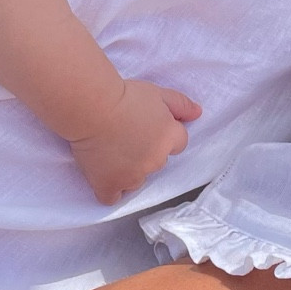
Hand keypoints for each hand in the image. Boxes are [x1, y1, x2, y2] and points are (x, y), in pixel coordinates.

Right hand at [69, 81, 200, 206]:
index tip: (145, 126)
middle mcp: (155, 161)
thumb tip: (198, 113)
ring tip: (112, 151)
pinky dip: (110, 188)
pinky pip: (113, 197)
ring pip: (137, 181)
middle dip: (146, 153)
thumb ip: (181, 105)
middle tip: (126, 135)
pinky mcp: (109, 185)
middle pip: (157, 162)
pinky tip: (104, 174)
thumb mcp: (158, 93)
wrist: (92, 106)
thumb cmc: (124, 95)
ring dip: (129, 171)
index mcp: (169, 138)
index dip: (162, 134)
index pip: (178, 143)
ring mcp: (132, 177)